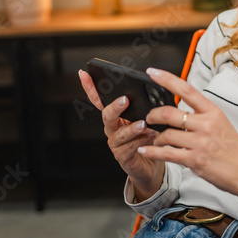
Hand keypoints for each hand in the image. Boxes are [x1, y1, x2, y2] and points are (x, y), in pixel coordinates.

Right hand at [78, 70, 164, 198]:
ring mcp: (115, 144)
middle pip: (106, 116)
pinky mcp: (123, 157)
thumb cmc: (147, 138)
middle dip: (114, 107)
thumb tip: (153, 91)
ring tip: (143, 123)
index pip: (99, 100)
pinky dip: (140, 142)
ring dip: (131, 128)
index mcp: (115, 116)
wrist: (151, 164)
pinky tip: (151, 136)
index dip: (90, 87)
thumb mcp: (146, 118)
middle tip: (124, 100)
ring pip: (119, 134)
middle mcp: (112, 129)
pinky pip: (129, 149)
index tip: (84, 74)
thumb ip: (145, 107)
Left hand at [139, 68, 237, 217]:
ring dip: (156, 137)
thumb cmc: (233, 148)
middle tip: (149, 118)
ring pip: (166, 135)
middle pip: (169, 113)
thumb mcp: (221, 123)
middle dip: (153, 115)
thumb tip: (179, 110)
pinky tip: (145, 151)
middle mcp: (206, 124)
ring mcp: (200, 143)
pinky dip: (152, 152)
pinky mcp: (195, 160)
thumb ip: (200, 115)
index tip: (152, 72)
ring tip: (156, 139)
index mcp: (212, 111)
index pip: (186, 89)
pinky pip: (166, 154)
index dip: (166, 79)